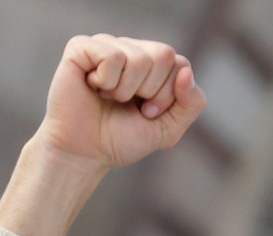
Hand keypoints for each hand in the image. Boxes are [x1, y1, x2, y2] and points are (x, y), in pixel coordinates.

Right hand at [0, 34, 205, 235]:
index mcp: (154, 65)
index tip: (148, 113)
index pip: (180, 64)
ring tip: (109, 98)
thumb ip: (190, 104)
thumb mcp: (167, 129)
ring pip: (138, 57)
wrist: (84, 153)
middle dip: (150, 91)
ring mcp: (107, 45)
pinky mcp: (82, 48)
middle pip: (164, 55)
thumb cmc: (121, 140)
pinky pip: (111, 56)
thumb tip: (186, 71)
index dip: (168, 95)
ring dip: (125, 90)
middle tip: (128, 105)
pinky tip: (93, 87)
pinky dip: (106, 81)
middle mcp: (131, 49)